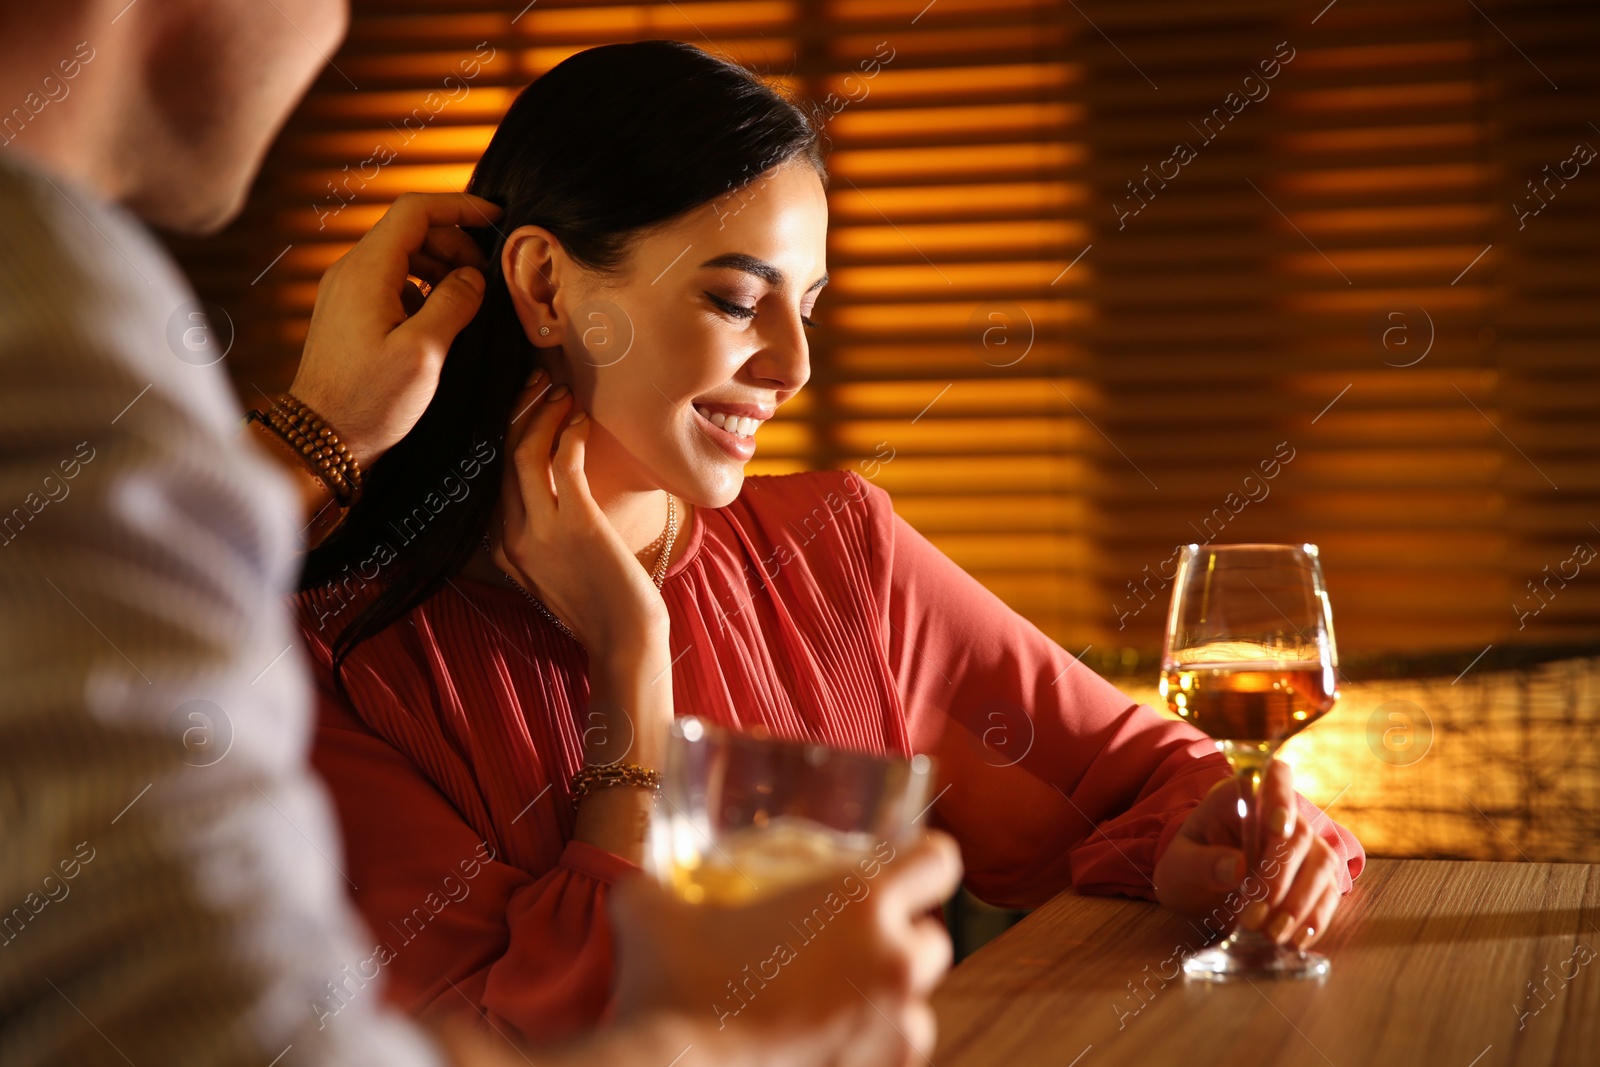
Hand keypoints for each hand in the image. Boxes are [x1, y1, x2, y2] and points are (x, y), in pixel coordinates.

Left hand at [289, 191, 503, 468]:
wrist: (321, 438)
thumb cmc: (369, 402)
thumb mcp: (424, 353)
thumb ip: (453, 304)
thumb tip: (474, 278)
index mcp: (367, 272)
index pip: (415, 211)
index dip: (459, 207)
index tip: (495, 217)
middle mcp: (351, 272)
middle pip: (410, 229)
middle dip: (455, 242)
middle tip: (485, 278)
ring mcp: (346, 291)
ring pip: (402, 254)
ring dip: (440, 265)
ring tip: (467, 299)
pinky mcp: (349, 312)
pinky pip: (391, 280)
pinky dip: (422, 286)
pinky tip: (439, 318)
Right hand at [485, 367, 670, 654]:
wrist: (624, 640)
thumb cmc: (601, 604)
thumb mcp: (554, 571)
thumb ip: (541, 535)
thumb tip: (551, 490)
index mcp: (503, 548)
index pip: (491, 477)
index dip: (504, 432)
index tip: (520, 403)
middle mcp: (512, 536)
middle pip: (500, 457)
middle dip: (518, 411)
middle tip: (537, 382)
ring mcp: (541, 531)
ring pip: (524, 452)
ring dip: (542, 415)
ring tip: (560, 391)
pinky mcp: (577, 524)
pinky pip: (563, 463)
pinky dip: (570, 434)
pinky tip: (582, 421)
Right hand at [609, 832, 962, 1066]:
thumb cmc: (671, 985)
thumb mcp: (654, 908)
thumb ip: (661, 884)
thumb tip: (640, 884)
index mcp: (861, 902)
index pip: (938, 860)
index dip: (922, 858)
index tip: (898, 866)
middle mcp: (893, 964)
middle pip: (933, 939)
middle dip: (900, 940)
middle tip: (848, 944)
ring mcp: (895, 1032)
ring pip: (917, 1007)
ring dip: (886, 1002)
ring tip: (830, 1005)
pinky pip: (893, 1056)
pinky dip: (868, 1050)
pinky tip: (820, 1046)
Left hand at [1154, 759, 1343, 950]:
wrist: (1196, 898)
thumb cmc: (1186, 870)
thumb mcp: (1179, 867)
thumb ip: (1202, 863)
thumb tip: (1237, 866)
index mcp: (1241, 798)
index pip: (1274, 777)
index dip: (1282, 796)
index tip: (1277, 828)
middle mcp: (1280, 817)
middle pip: (1299, 834)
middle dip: (1279, 878)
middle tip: (1254, 915)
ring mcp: (1302, 848)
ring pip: (1322, 864)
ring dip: (1300, 903)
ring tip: (1271, 934)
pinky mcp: (1314, 880)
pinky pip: (1328, 894)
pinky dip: (1315, 919)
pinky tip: (1295, 941)